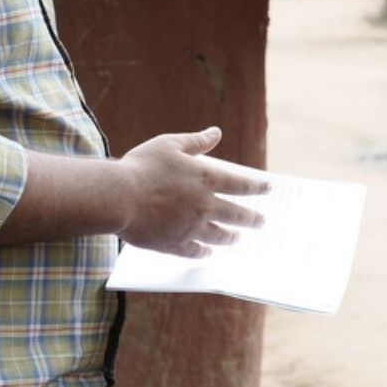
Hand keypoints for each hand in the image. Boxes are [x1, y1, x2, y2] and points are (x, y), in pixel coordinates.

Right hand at [114, 127, 267, 257]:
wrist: (118, 197)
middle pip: (236, 215)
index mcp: (205, 179)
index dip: (257, 187)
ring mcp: (191, 228)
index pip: (241, 184)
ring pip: (219, 236)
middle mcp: (204, 205)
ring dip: (231, 237)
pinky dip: (204, 252)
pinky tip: (208, 253)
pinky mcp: (174, 244)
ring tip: (237, 238)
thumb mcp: (169, 144)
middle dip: (252, 219)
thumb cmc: (141, 166)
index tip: (269, 189)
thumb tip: (216, 132)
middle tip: (262, 222)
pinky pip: (195, 251)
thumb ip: (195, 141)